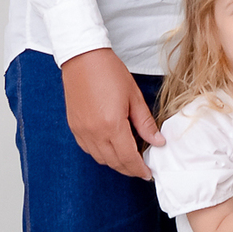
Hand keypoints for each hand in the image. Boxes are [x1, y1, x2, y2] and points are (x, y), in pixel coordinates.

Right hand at [61, 48, 164, 178]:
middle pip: (114, 162)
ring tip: (129, 157)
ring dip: (115, 162)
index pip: (128, 158)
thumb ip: (145, 123)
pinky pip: (88, 150)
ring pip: (100, 159)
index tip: (148, 174)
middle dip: (129, 169)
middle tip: (141, 169)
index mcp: (112, 125)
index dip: (139, 169)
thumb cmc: (109, 72)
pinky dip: (101, 154)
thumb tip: (158, 141)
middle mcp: (94, 133)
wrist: (82, 58)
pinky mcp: (74, 127)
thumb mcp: (134, 96)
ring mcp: (82, 131)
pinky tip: (111, 147)